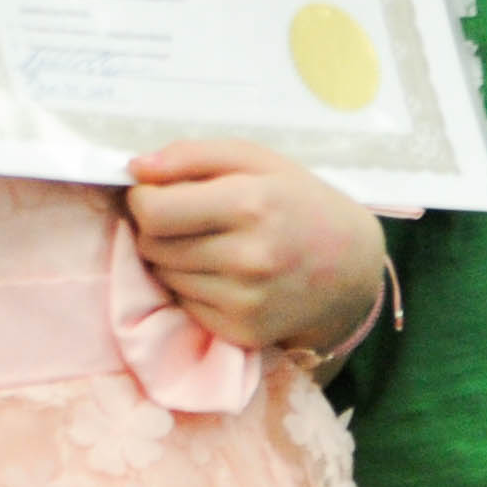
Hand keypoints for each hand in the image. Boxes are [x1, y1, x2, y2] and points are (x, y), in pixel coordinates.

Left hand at [125, 140, 383, 356]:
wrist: (351, 268)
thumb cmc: (298, 202)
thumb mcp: (256, 160)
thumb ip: (192, 155)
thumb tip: (135, 168)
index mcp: (250, 204)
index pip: (153, 211)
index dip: (142, 198)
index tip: (157, 192)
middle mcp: (248, 257)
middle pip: (152, 244)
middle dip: (156, 227)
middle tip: (187, 217)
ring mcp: (245, 300)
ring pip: (163, 275)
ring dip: (172, 257)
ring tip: (211, 244)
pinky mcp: (242, 331)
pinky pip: (184, 304)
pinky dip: (191, 286)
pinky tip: (223, 273)